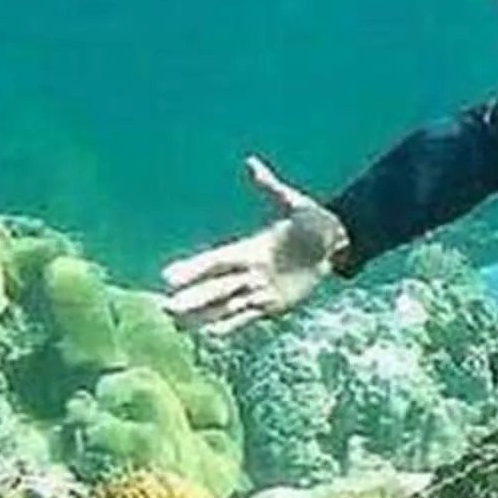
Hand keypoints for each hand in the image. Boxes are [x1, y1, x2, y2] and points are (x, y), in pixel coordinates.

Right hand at [160, 155, 349, 335]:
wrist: (333, 245)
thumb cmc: (314, 222)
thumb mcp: (295, 204)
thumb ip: (271, 188)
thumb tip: (251, 164)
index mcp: (250, 248)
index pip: (216, 260)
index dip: (193, 269)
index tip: (168, 276)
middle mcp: (249, 270)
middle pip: (214, 287)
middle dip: (192, 297)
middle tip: (164, 306)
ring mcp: (258, 289)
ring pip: (224, 304)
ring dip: (201, 315)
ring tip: (175, 323)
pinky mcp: (271, 305)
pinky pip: (245, 317)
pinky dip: (227, 326)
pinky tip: (206, 334)